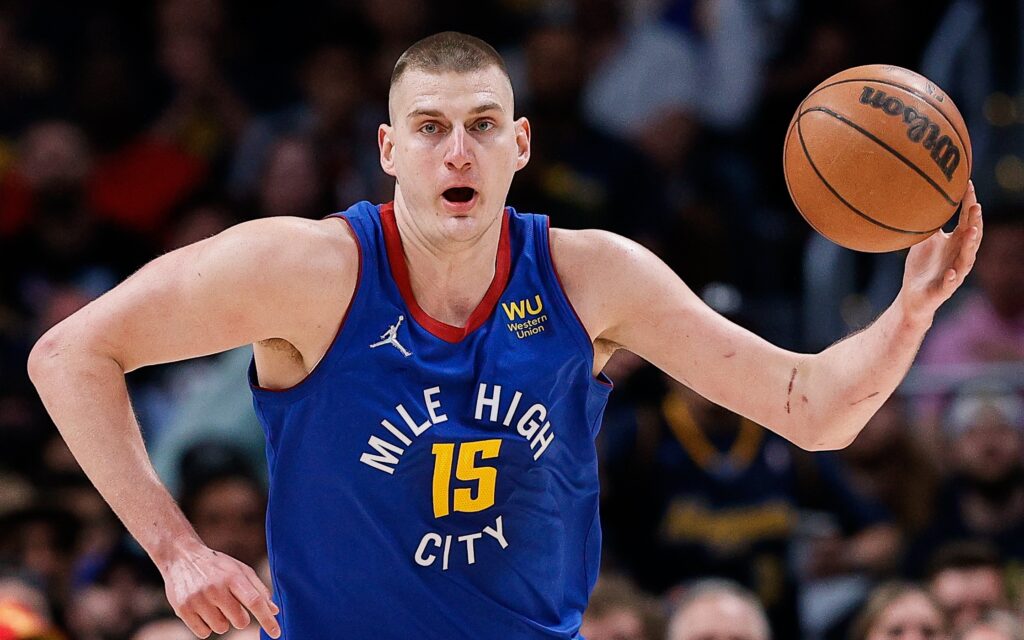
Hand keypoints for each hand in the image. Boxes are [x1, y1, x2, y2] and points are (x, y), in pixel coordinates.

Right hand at [160, 542, 280, 638]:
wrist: (182, 557)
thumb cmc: (217, 565)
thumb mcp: (240, 570)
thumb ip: (258, 590)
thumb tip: (274, 611)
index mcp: (233, 577)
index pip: (255, 601)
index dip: (267, 619)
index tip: (276, 633)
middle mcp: (216, 588)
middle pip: (240, 621)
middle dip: (240, 618)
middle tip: (231, 605)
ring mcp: (198, 599)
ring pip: (221, 628)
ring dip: (222, 621)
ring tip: (214, 605)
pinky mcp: (183, 609)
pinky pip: (203, 633)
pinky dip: (206, 627)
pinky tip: (203, 610)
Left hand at [898, 180, 982, 321]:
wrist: (913, 296)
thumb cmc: (922, 266)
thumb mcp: (925, 240)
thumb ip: (930, 223)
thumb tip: (924, 197)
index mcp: (957, 243)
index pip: (967, 220)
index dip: (969, 203)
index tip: (968, 185)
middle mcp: (960, 256)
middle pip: (972, 237)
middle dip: (975, 221)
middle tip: (975, 205)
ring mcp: (955, 273)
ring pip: (966, 259)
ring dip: (970, 245)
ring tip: (972, 231)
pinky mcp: (944, 289)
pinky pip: (950, 284)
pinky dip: (952, 278)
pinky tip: (951, 272)